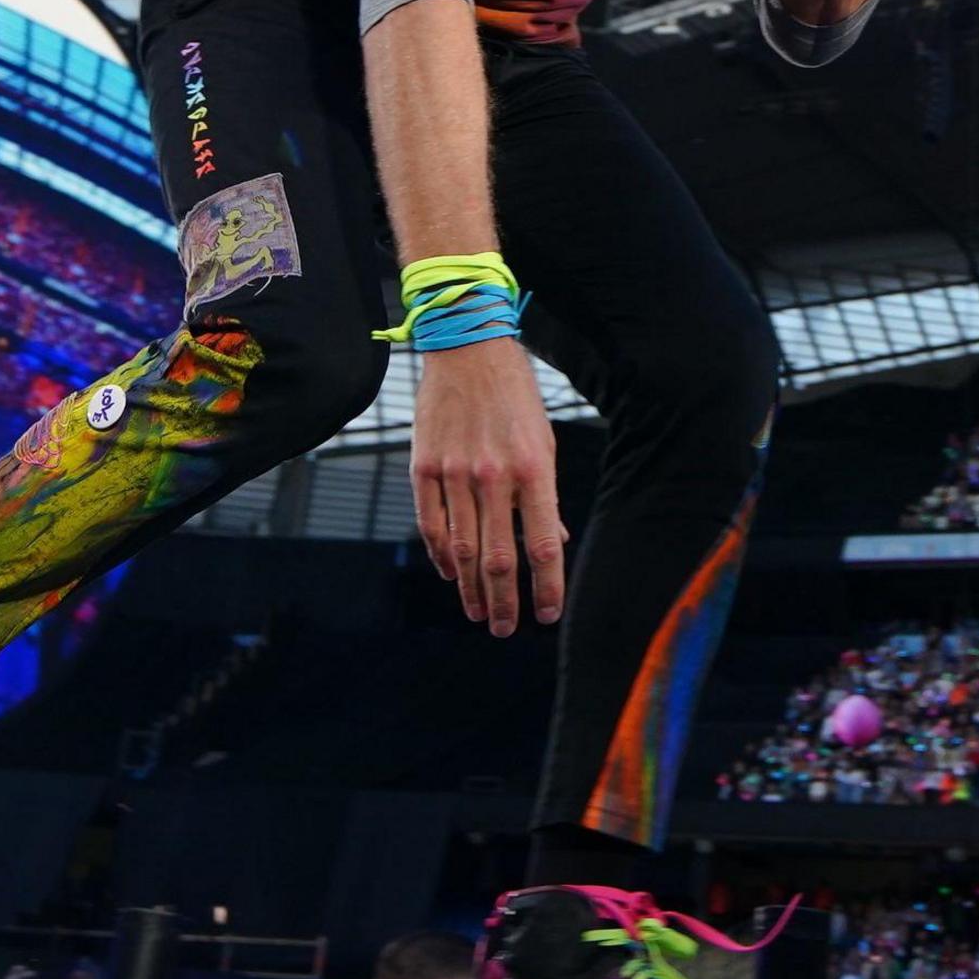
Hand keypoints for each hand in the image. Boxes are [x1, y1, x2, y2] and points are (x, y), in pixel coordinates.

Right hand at [408, 336, 565, 634]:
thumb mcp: (544, 441)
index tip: (547, 616)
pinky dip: (441, 556)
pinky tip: (452, 574)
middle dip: (504, 602)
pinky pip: (432, 524)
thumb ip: (545, 496)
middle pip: (500, 558)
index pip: (543, 545)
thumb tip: (555, 542)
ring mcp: (455, 473)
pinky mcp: (424, 467)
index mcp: (534, 470)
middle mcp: (494, 476)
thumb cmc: (515, 397)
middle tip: (504, 630)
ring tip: (479, 614)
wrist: (467, 349)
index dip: (547, 587)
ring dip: (472, 588)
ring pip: (463, 549)